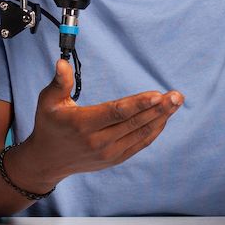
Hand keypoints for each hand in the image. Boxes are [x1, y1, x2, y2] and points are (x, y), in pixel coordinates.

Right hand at [8, 59, 182, 192]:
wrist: (47, 161)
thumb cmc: (49, 126)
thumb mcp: (48, 102)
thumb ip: (60, 82)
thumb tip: (62, 62)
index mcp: (82, 124)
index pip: (116, 112)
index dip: (139, 104)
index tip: (157, 95)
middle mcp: (98, 141)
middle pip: (134, 123)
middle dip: (158, 108)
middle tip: (177, 95)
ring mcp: (108, 153)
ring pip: (140, 134)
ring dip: (161, 118)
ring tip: (176, 102)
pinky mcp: (115, 159)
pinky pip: (140, 144)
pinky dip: (154, 131)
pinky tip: (164, 118)